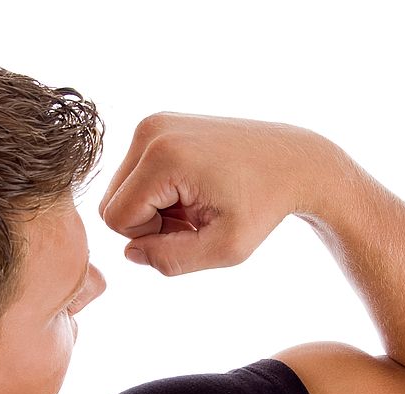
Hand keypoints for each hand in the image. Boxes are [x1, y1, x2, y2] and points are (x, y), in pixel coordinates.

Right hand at [99, 112, 330, 275]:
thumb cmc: (264, 205)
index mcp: (163, 156)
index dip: (150, 238)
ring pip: (121, 190)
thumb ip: (172, 260)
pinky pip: (135, 175)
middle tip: (195, 222)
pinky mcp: (158, 124)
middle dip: (149, 223)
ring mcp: (153, 122)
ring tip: (197, 206)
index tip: (191, 231)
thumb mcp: (225, 248)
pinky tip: (193, 191)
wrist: (292, 161)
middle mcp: (150, 130)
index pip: (116, 218)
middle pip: (112, 202)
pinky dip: (158, 192)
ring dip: (154, 209)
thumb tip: (130, 253)